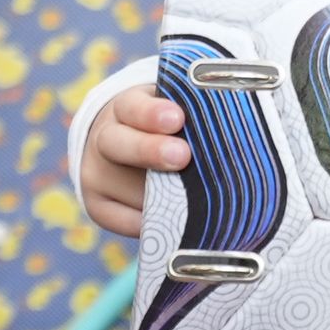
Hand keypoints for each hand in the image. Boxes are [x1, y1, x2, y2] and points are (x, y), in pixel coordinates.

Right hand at [78, 89, 188, 241]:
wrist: (126, 149)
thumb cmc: (166, 131)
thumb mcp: (176, 114)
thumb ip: (196, 120)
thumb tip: (233, 134)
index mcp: (125, 108)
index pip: (132, 106)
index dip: (152, 114)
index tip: (177, 118)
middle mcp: (104, 139)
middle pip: (117, 144)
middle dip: (149, 150)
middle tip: (181, 156)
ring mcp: (96, 175)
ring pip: (121, 186)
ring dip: (156, 195)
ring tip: (188, 200)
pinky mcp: (98, 206)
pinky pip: (121, 219)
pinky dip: (148, 223)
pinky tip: (174, 223)